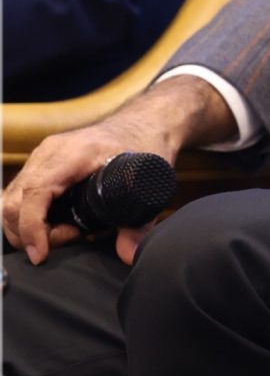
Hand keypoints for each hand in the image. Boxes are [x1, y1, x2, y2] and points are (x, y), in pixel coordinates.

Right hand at [2, 76, 228, 265]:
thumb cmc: (146, 144)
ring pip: (11, 201)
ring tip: (66, 231)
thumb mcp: (150, 180)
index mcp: (73, 153)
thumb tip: (129, 254)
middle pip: (14, 202)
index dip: (32, 227)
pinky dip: (28, 217)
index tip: (41, 253)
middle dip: (31, 233)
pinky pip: (19, 196)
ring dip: (27, 228)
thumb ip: (140, 221)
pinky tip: (55, 224)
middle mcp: (49, 153)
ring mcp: (41, 157)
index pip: (35, 193)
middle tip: (70, 237)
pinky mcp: (40, 164)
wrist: (145, 121)